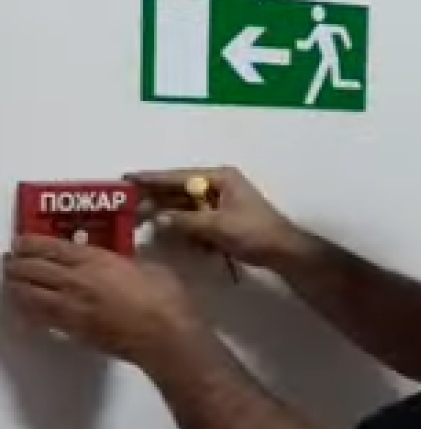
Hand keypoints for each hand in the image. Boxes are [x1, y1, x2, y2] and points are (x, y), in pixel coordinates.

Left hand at [3, 235, 201, 365]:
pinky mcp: (72, 330)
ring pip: (27, 293)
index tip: (21, 240)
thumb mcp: (150, 266)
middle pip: (30, 268)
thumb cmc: (165, 300)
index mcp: (96, 259)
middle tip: (12, 259)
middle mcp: (76, 280)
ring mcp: (70, 307)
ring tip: (13, 280)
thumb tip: (125, 258)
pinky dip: (27, 309)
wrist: (165, 338)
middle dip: (15, 262)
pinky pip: (38, 317)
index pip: (49, 246)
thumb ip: (130, 260)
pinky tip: (26, 306)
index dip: (29, 242)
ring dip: (16, 284)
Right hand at [125, 166, 304, 267]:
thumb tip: (157, 217)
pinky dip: (185, 227)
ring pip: (187, 206)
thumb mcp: (217, 226)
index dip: (152, 178)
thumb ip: (185, 221)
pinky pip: (196, 220)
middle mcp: (219, 185)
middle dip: (156, 198)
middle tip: (129, 203)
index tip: (127, 178)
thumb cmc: (254, 233)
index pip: (178, 176)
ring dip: (169, 215)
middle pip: (180, 190)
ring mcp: (222, 203)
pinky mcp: (224, 220)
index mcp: (221, 178)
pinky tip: (169, 233)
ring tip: (142, 220)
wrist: (283, 252)